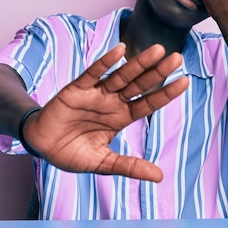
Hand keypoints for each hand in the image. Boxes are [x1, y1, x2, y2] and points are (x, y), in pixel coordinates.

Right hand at [22, 43, 187, 181]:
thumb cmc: (72, 152)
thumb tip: (160, 177)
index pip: (148, 104)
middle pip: (140, 85)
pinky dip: (106, 62)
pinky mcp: (77, 89)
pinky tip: (120, 50)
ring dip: (139, 63)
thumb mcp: (104, 163)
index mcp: (121, 118)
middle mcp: (112, 103)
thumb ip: (130, 166)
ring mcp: (96, 94)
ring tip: (158, 51)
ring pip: (121, 75)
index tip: (185, 81)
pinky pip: (93, 73)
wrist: (42, 146)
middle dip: (158, 72)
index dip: (166, 93)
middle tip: (177, 58)